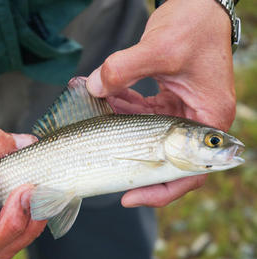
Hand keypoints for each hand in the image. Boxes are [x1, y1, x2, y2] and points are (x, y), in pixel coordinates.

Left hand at [86, 0, 235, 206]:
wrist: (198, 6)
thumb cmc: (192, 27)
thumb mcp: (158, 49)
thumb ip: (123, 69)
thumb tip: (93, 87)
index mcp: (209, 119)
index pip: (190, 173)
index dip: (160, 191)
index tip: (129, 197)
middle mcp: (197, 121)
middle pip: (165, 161)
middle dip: (131, 161)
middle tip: (101, 162)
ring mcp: (182, 112)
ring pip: (148, 138)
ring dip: (122, 130)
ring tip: (97, 122)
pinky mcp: (168, 100)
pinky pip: (143, 115)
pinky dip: (124, 110)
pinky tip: (105, 101)